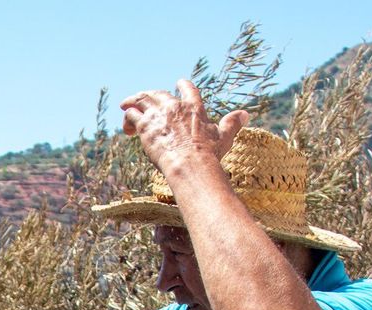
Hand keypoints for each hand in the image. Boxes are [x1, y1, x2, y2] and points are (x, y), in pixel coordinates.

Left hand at [119, 79, 248, 172]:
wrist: (190, 163)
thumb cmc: (208, 153)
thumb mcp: (224, 136)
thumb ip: (232, 123)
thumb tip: (246, 114)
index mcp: (193, 106)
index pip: (187, 88)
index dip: (181, 85)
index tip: (178, 83)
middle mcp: (174, 106)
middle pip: (157, 92)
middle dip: (149, 94)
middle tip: (142, 99)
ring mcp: (158, 114)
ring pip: (140, 99)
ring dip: (132, 102)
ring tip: (125, 106)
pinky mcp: (144, 125)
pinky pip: (131, 115)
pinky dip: (127, 119)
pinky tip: (127, 129)